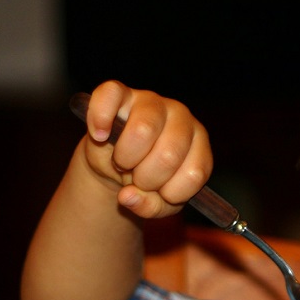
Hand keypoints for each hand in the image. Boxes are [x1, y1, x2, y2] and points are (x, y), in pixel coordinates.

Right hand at [82, 80, 212, 218]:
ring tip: (123, 162)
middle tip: (137, 177)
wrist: (117, 162)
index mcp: (198, 144)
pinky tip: (100, 136)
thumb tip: (127, 196)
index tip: (159, 193)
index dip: (170, 193)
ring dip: (125, 158)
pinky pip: (110, 95)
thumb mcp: (155, 202)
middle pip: (168, 156)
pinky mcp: (122, 92)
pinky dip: (100, 119)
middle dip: (146, 179)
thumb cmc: (146, 179)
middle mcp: (182, 117)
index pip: (194, 174)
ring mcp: (153, 101)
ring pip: (143, 131)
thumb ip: (148, 207)